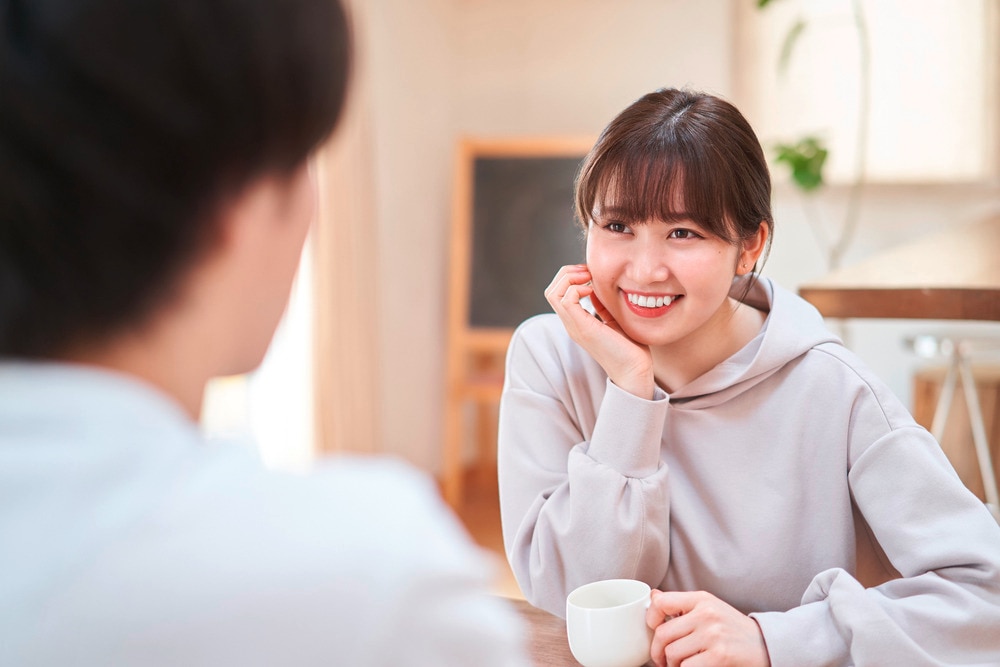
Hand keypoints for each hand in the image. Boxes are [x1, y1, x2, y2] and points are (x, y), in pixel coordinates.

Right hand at [543, 264, 653, 398]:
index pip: (558, 293)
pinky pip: (566, 300)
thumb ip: (601, 306)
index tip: (591, 273)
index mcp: (577, 322)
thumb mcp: (613, 320)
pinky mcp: (583, 328)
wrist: (635, 371)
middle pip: (551, 290)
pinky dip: (577, 288)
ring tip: (589, 278)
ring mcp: (575, 326)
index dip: (571, 276)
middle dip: (567, 273)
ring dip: (570, 278)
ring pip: (553, 293)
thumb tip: (596, 288)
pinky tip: (593, 289)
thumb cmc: (630, 349)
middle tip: (588, 271)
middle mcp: (571, 324)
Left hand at [646, 590, 769, 666]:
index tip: (653, 630)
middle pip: (662, 634)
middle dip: (658, 652)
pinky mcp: (720, 655)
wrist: (766, 645)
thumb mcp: (708, 608)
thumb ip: (681, 604)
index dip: (651, 618)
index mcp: (701, 600)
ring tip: (680, 665)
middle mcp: (706, 614)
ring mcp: (713, 635)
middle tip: (663, 660)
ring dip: (672, 665)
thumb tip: (653, 596)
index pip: (662, 603)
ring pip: (672, 654)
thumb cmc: (732, 628)